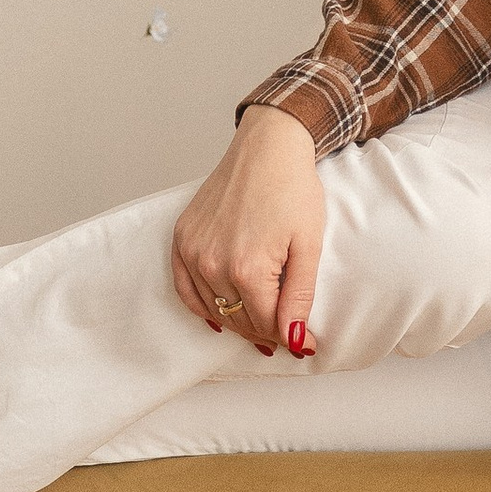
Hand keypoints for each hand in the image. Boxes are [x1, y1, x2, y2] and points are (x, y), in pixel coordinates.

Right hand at [171, 106, 323, 354]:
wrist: (266, 147)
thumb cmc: (292, 190)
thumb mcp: (308, 246)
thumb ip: (299, 297)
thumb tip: (295, 340)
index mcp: (248, 268)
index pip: (266, 324)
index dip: (289, 336)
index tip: (304, 343)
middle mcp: (213, 264)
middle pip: (239, 319)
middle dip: (265, 332)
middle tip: (286, 335)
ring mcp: (193, 252)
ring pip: (214, 309)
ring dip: (237, 321)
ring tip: (260, 325)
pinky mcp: (182, 239)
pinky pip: (184, 289)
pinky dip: (201, 306)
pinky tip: (218, 314)